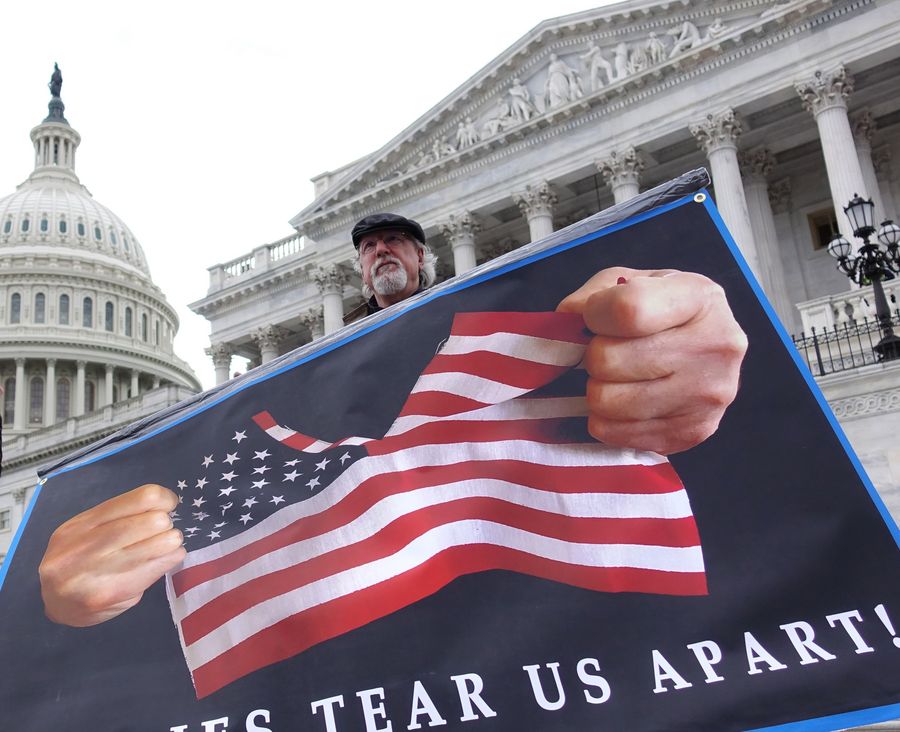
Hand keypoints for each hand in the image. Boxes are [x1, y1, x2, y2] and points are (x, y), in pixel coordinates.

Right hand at [39, 484, 184, 626]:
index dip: (164, 498)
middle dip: (166, 523)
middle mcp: (86, 548)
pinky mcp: (116, 594)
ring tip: (164, 545)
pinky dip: (170, 559)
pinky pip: (161, 567)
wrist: (56, 607)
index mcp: (80, 525)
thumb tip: (163, 503)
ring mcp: (100, 574)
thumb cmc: (78, 561)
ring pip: (161, 545)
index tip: (167, 505)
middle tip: (163, 529)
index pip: (141, 498)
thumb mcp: (84, 531)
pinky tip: (162, 560)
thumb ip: (117, 516)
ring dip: (171, 542)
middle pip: (153, 522)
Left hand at [557, 267, 746, 454]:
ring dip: (599, 389)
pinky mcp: (692, 432)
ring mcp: (708, 395)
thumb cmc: (662, 309)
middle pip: (607, 360)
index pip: (627, 310)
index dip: (594, 314)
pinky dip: (608, 419)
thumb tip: (566, 320)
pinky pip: (614, 433)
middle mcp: (715, 346)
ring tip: (618, 377)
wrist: (708, 347)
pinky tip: (626, 401)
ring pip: (607, 401)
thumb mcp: (630, 281)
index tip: (595, 317)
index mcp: (699, 297)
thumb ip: (593, 295)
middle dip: (595, 354)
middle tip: (610, 351)